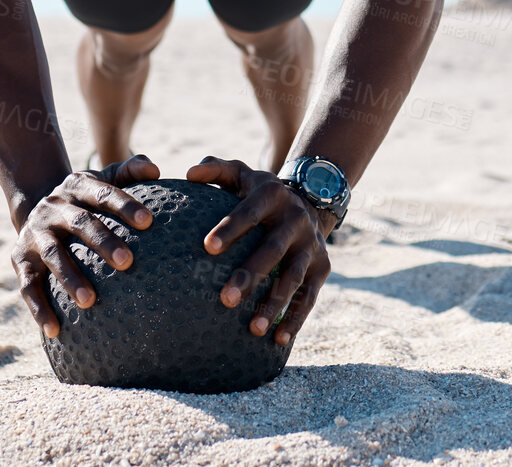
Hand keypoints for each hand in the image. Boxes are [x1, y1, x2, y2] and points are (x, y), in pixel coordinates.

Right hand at [11, 154, 160, 337]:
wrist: (35, 206)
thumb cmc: (86, 199)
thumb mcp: (104, 179)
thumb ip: (130, 171)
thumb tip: (155, 170)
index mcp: (77, 186)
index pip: (103, 193)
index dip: (125, 205)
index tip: (149, 221)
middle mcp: (54, 207)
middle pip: (80, 223)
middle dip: (103, 242)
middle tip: (128, 263)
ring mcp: (35, 233)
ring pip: (53, 255)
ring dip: (70, 278)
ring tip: (91, 301)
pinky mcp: (19, 258)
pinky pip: (27, 286)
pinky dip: (39, 308)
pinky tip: (55, 330)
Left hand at [187, 156, 332, 346]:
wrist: (312, 200)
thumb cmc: (258, 194)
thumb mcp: (241, 175)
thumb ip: (215, 170)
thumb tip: (189, 172)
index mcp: (272, 195)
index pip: (249, 211)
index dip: (231, 227)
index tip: (207, 247)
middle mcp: (295, 219)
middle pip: (273, 249)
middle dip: (251, 274)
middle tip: (225, 299)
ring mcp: (311, 245)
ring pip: (293, 278)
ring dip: (274, 304)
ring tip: (253, 330)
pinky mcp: (322, 267)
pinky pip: (309, 297)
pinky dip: (296, 319)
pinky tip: (278, 340)